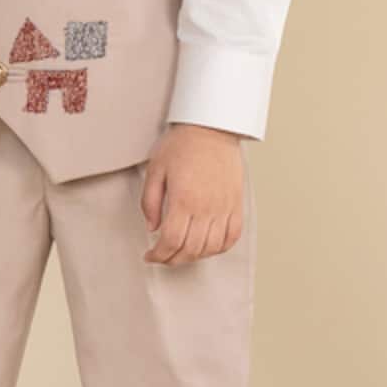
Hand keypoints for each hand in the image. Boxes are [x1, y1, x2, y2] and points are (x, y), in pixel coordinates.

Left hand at [140, 123, 246, 264]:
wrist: (212, 127)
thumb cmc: (183, 144)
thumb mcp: (155, 170)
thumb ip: (149, 202)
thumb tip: (152, 228)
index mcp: (183, 199)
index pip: (171, 241)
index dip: (159, 255)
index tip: (151, 256)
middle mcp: (206, 207)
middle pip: (191, 249)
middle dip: (173, 259)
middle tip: (163, 257)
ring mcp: (224, 207)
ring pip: (211, 247)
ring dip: (194, 257)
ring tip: (182, 253)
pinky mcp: (236, 204)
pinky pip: (232, 236)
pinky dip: (219, 248)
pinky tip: (207, 247)